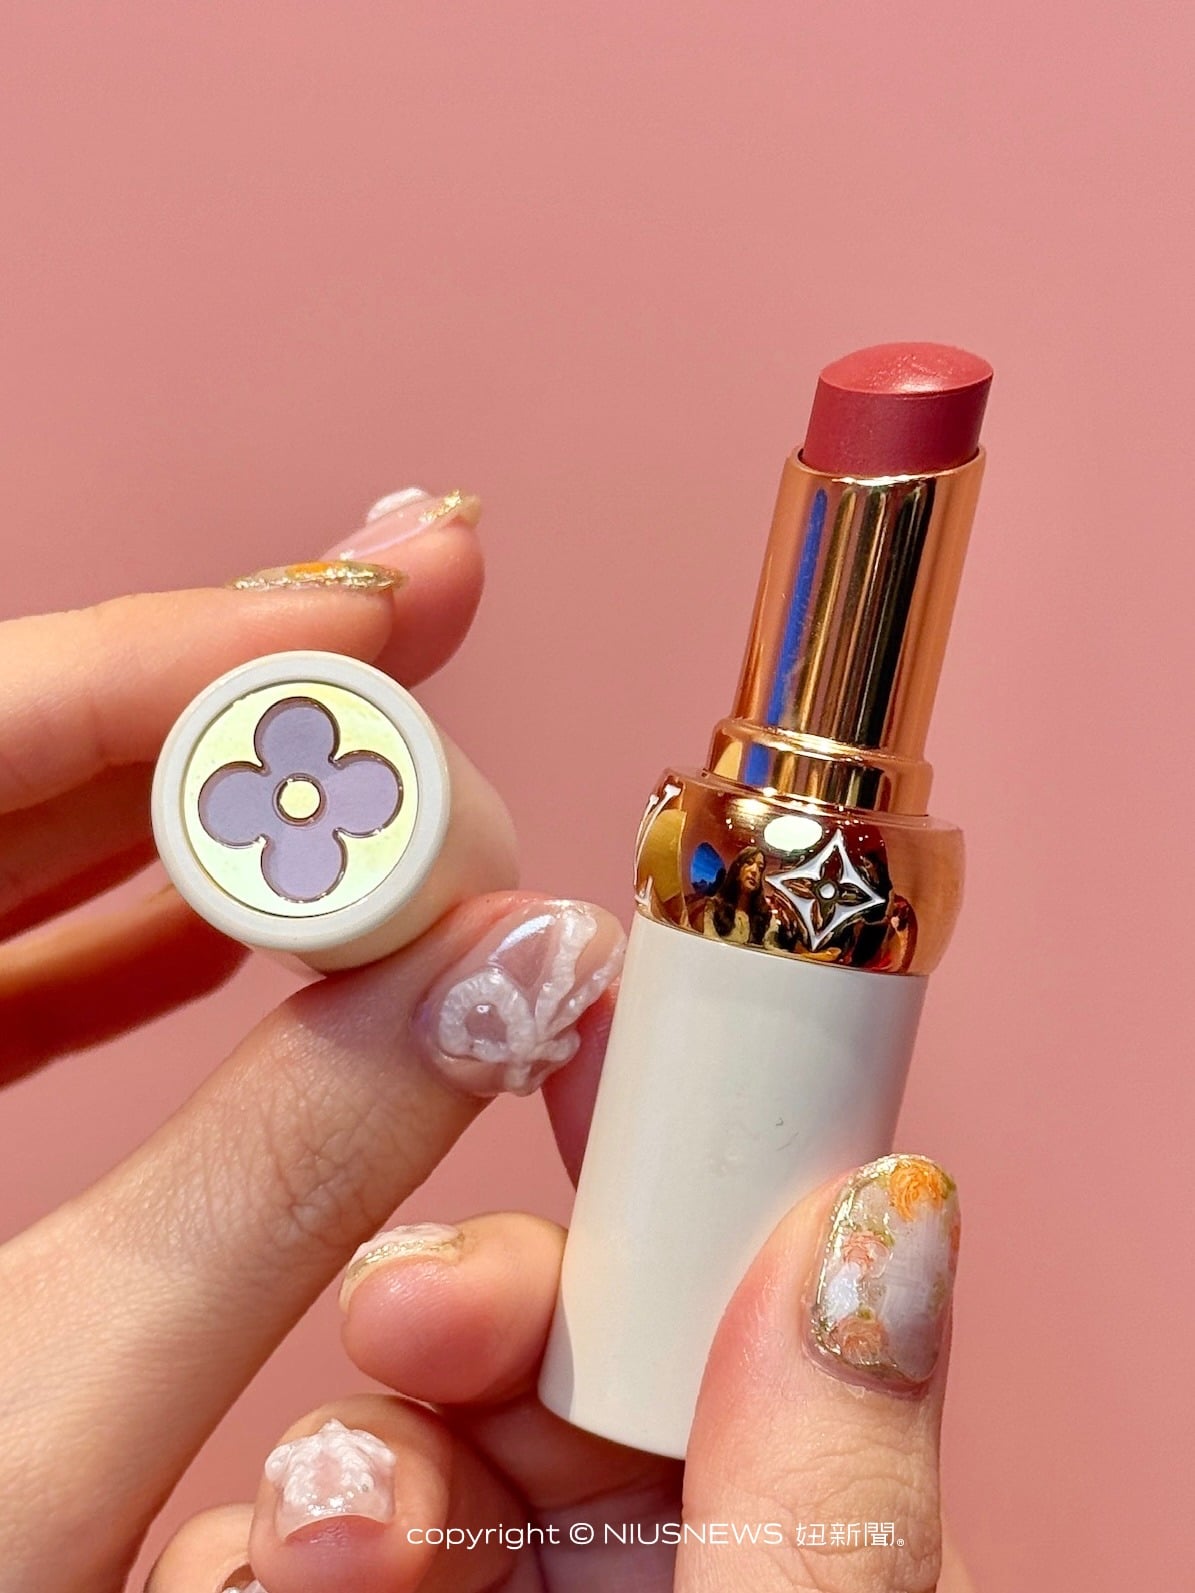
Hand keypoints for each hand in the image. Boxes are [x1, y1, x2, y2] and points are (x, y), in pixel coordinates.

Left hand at [0, 492, 615, 1590]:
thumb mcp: (46, 1437)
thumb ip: (281, 1184)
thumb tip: (513, 971)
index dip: (182, 657)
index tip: (382, 621)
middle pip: (10, 757)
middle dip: (223, 687)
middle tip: (416, 623)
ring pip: (9, 839)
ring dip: (197, 792)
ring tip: (375, 744)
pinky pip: (2, 960)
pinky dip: (137, 924)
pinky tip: (258, 925)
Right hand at [151, 1056, 976, 1587]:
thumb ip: (827, 1502)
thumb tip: (885, 1221)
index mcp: (798, 1538)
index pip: (745, 1304)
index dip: (669, 1153)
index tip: (584, 1026)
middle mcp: (658, 1563)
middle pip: (564, 1373)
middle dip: (472, 1312)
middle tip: (411, 1315)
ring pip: (423, 1462)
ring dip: (352, 1454)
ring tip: (321, 1526)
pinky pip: (317, 1555)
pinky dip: (272, 1547)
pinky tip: (257, 1574)